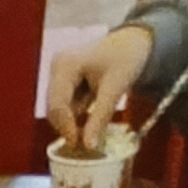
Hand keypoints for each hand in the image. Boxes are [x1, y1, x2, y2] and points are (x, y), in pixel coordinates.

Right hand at [50, 22, 154, 150]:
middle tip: (86, 142)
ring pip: (59, 108)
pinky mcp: (64, 79)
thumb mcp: (115, 88)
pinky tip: (91, 112)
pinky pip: (66, 104)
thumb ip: (100, 117)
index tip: (79, 144)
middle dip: (68, 126)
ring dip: (74, 120)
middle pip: (54, 108)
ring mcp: (58, 73)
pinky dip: (77, 113)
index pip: (57, 105)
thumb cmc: (127, 57)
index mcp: (65, 65)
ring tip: (94, 124)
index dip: (65, 127)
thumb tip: (89, 147)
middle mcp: (56, 67)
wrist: (134, 41)